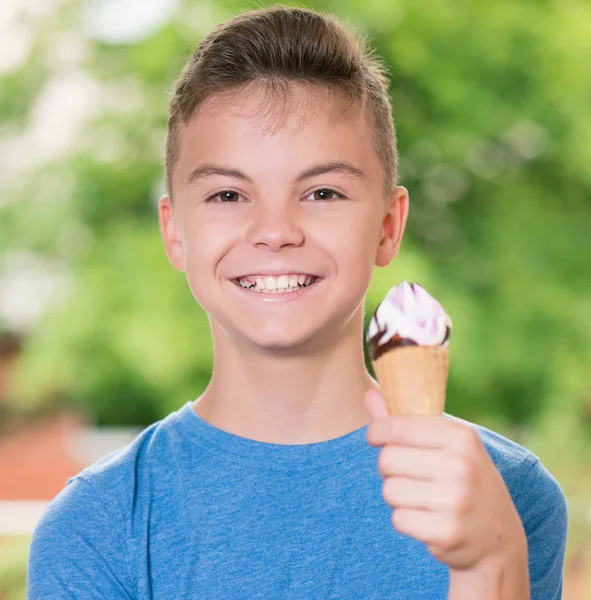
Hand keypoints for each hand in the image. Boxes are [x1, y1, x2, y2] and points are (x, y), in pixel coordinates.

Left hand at [364, 389, 527, 573]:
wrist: (499, 537)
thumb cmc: (464, 479)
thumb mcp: (447, 444)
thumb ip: (405, 420)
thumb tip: (369, 393)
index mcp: (461, 437)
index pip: (398, 426)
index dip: (377, 431)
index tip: (375, 437)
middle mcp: (461, 466)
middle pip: (388, 459)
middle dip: (389, 468)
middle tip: (407, 475)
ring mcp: (456, 500)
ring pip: (390, 490)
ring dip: (396, 496)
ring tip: (420, 497)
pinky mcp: (447, 532)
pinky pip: (399, 519)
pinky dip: (406, 520)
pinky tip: (427, 519)